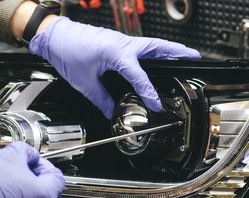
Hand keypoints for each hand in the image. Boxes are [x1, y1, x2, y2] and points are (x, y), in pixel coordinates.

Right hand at [0, 142, 64, 197]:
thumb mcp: (11, 155)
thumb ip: (27, 151)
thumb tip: (29, 154)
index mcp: (47, 194)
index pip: (57, 175)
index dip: (43, 163)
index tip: (31, 160)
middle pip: (45, 188)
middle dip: (32, 175)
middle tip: (17, 167)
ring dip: (22, 187)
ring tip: (5, 179)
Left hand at [29, 16, 200, 118]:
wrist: (54, 36)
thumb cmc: (67, 52)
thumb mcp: (84, 82)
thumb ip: (101, 99)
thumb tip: (111, 111)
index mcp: (116, 53)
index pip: (140, 77)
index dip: (149, 93)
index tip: (156, 105)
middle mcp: (123, 43)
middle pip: (158, 47)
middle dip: (178, 53)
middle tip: (194, 58)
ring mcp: (122, 40)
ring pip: (153, 44)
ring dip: (169, 49)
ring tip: (183, 55)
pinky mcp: (117, 41)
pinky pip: (142, 45)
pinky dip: (154, 50)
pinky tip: (156, 57)